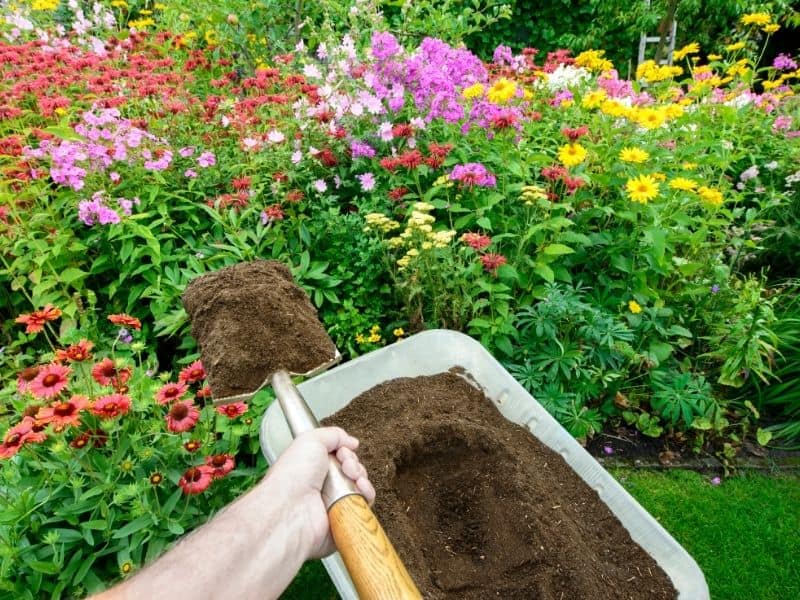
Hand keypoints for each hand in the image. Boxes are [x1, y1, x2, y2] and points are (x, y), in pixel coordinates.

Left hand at [261, 427, 375, 559]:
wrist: (290, 509)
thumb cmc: (293, 475)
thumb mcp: (311, 440)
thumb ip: (334, 435)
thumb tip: (351, 442)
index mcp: (313, 468)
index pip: (340, 457)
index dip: (346, 452)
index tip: (342, 453)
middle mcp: (323, 485)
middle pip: (352, 471)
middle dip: (354, 465)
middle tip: (346, 466)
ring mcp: (333, 503)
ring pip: (360, 487)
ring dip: (362, 478)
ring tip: (353, 478)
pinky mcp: (343, 519)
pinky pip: (363, 506)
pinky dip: (366, 495)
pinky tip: (360, 490)